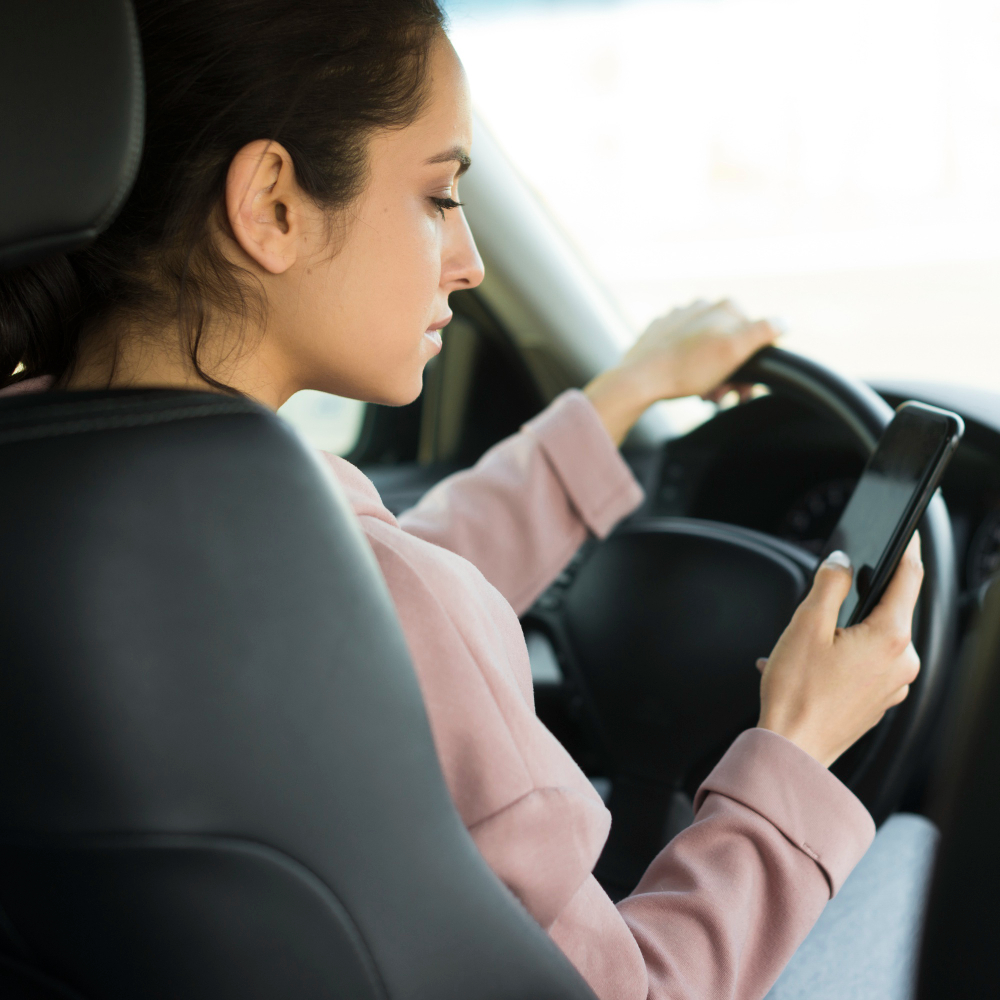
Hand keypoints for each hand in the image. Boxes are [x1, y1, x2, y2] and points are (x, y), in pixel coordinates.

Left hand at [584, 299, 780, 444]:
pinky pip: (684, 352)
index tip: (744, 390)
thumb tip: (785, 321)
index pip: (753, 336)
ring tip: (706, 396)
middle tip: (725, 397)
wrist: (638, 380)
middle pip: (729, 344)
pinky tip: (687, 386)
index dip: (753, 365)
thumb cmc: (687, 369)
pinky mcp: (659, 333)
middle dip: (732, 373)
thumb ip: (763, 332)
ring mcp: (678, 318)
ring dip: (713, 376)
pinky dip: (691, 370)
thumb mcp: (734, 350)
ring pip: (707, 350)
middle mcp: (701, 306)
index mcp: (723, 307)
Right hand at [757, 537, 923, 767]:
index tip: (907, 532)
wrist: (792, 749)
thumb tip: (841, 562)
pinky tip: (811, 664)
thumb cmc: (797, 694)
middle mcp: (902, 662)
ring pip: (875, 638)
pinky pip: (868, 664)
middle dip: (859, 599)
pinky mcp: (880, 701)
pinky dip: (843, 655)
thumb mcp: (806, 624)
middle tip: (823, 603)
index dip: (906, 549)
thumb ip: (829, 584)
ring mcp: (894, 685)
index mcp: (890, 637)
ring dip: (846, 631)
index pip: (909, 578)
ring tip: (806, 645)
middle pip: (889, 610)